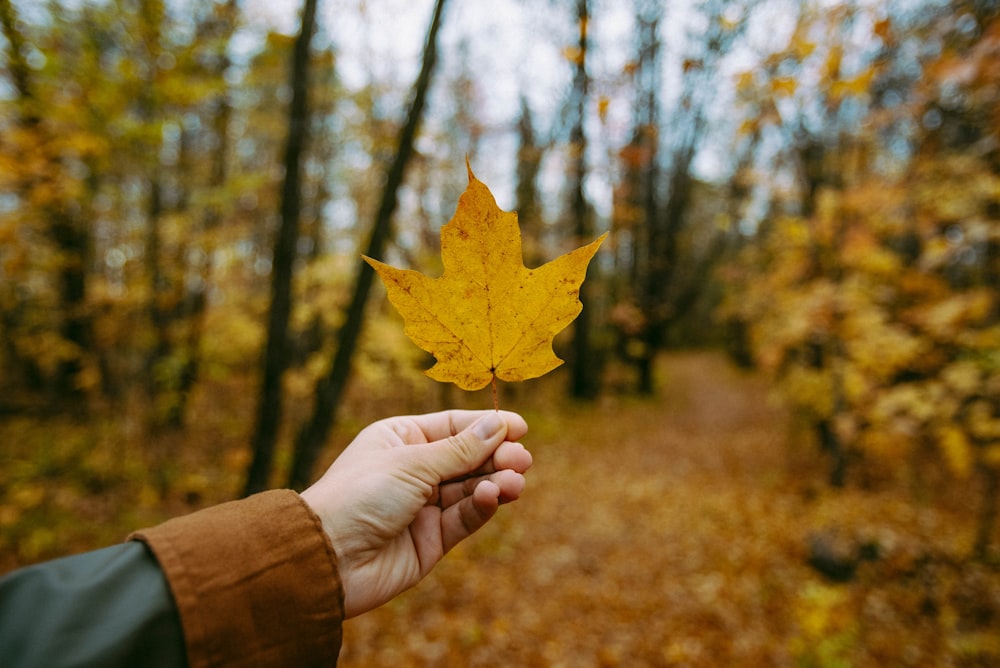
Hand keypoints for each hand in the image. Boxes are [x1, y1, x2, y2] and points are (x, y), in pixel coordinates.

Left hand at [300, 409, 530, 617]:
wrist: (328, 559)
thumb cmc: (358, 496)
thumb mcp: (412, 463)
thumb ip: (460, 449)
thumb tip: (497, 425)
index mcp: (400, 439)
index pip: (452, 426)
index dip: (486, 426)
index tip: (520, 427)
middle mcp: (413, 470)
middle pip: (467, 458)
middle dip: (496, 457)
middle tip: (522, 459)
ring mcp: (422, 506)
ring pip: (470, 489)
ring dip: (495, 482)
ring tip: (516, 480)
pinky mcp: (431, 540)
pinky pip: (464, 518)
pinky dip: (481, 506)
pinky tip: (494, 496)